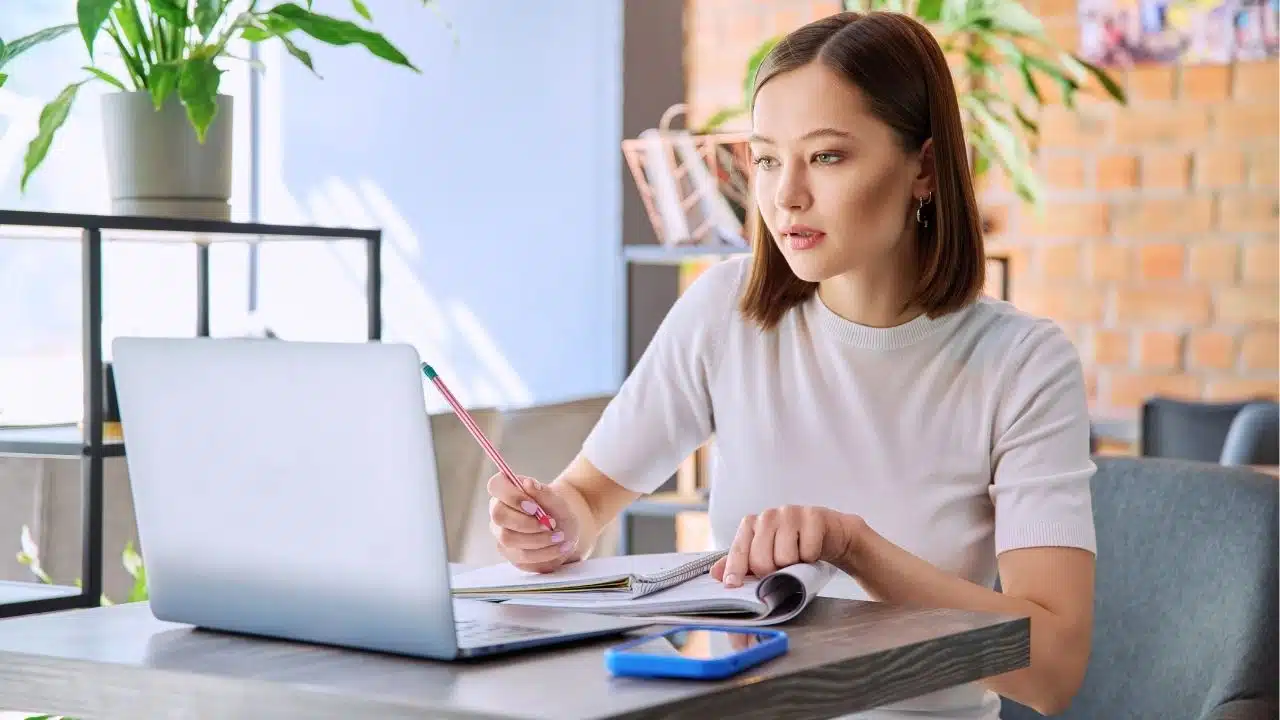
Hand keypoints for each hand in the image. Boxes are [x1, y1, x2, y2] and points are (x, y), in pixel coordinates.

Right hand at [487, 473, 579, 572]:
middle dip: (526, 522)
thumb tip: (528, 483)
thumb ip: (544, 493)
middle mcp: (499, 512)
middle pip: (499, 516)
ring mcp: (501, 534)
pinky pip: (521, 557)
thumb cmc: (558, 511)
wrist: (566, 532)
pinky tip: (559, 548)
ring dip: (538, 539)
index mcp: (507, 491)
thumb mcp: (558, 501)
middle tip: (550, 524)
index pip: (495, 485)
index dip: (512, 496)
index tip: (535, 506)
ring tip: (560, 536)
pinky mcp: (510, 554)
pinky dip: (544, 553)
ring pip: (508, 539)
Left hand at [709, 505, 861, 587]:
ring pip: (785, 557)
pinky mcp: (813, 516)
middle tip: (781, 567)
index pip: (739, 550)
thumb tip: (716, 574)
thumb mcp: (765, 554)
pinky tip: (812, 549)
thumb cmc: (794, 545)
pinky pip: (808, 551)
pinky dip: (812, 557)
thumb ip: (740, 563)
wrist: (829, 534)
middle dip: (772, 572)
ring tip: (798, 556)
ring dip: (794, 564)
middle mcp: (768, 516)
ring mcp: (790, 513)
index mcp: (752, 524)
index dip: (735, 569)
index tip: (732, 585)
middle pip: (761, 560)